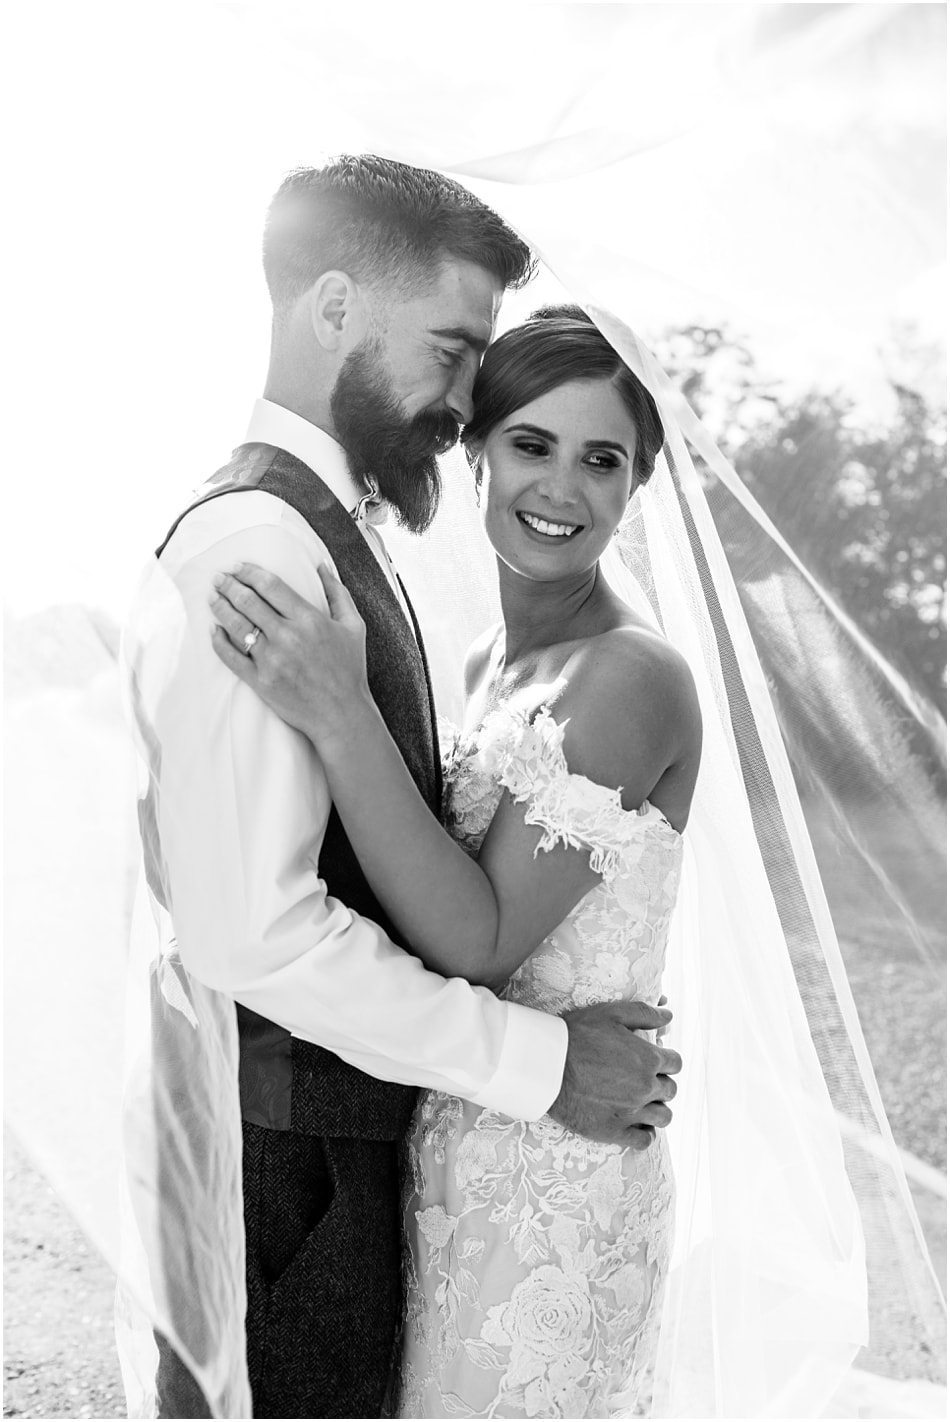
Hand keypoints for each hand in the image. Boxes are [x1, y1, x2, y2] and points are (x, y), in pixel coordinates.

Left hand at [209, 562, 369, 744]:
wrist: (341, 714)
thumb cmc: (349, 670)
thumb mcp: (354, 627)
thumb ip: (338, 593)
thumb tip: (321, 566)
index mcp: (309, 620)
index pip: (270, 585)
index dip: (249, 572)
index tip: (238, 566)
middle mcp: (288, 637)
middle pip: (248, 601)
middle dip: (229, 585)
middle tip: (219, 578)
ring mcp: (272, 660)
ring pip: (236, 625)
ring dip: (220, 607)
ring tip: (213, 597)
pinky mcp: (260, 681)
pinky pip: (231, 657)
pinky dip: (218, 641)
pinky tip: (213, 630)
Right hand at [550, 1000, 680, 1148]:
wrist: (546, 1066)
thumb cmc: (576, 1035)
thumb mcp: (611, 1014)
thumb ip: (644, 1014)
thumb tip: (669, 1016)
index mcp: (648, 1059)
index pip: (676, 1064)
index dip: (666, 1060)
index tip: (654, 1060)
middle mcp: (645, 1088)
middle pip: (670, 1090)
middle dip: (660, 1083)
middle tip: (642, 1078)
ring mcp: (631, 1112)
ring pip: (664, 1117)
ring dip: (657, 1109)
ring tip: (642, 1102)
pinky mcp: (614, 1131)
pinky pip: (644, 1140)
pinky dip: (644, 1133)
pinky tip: (634, 1124)